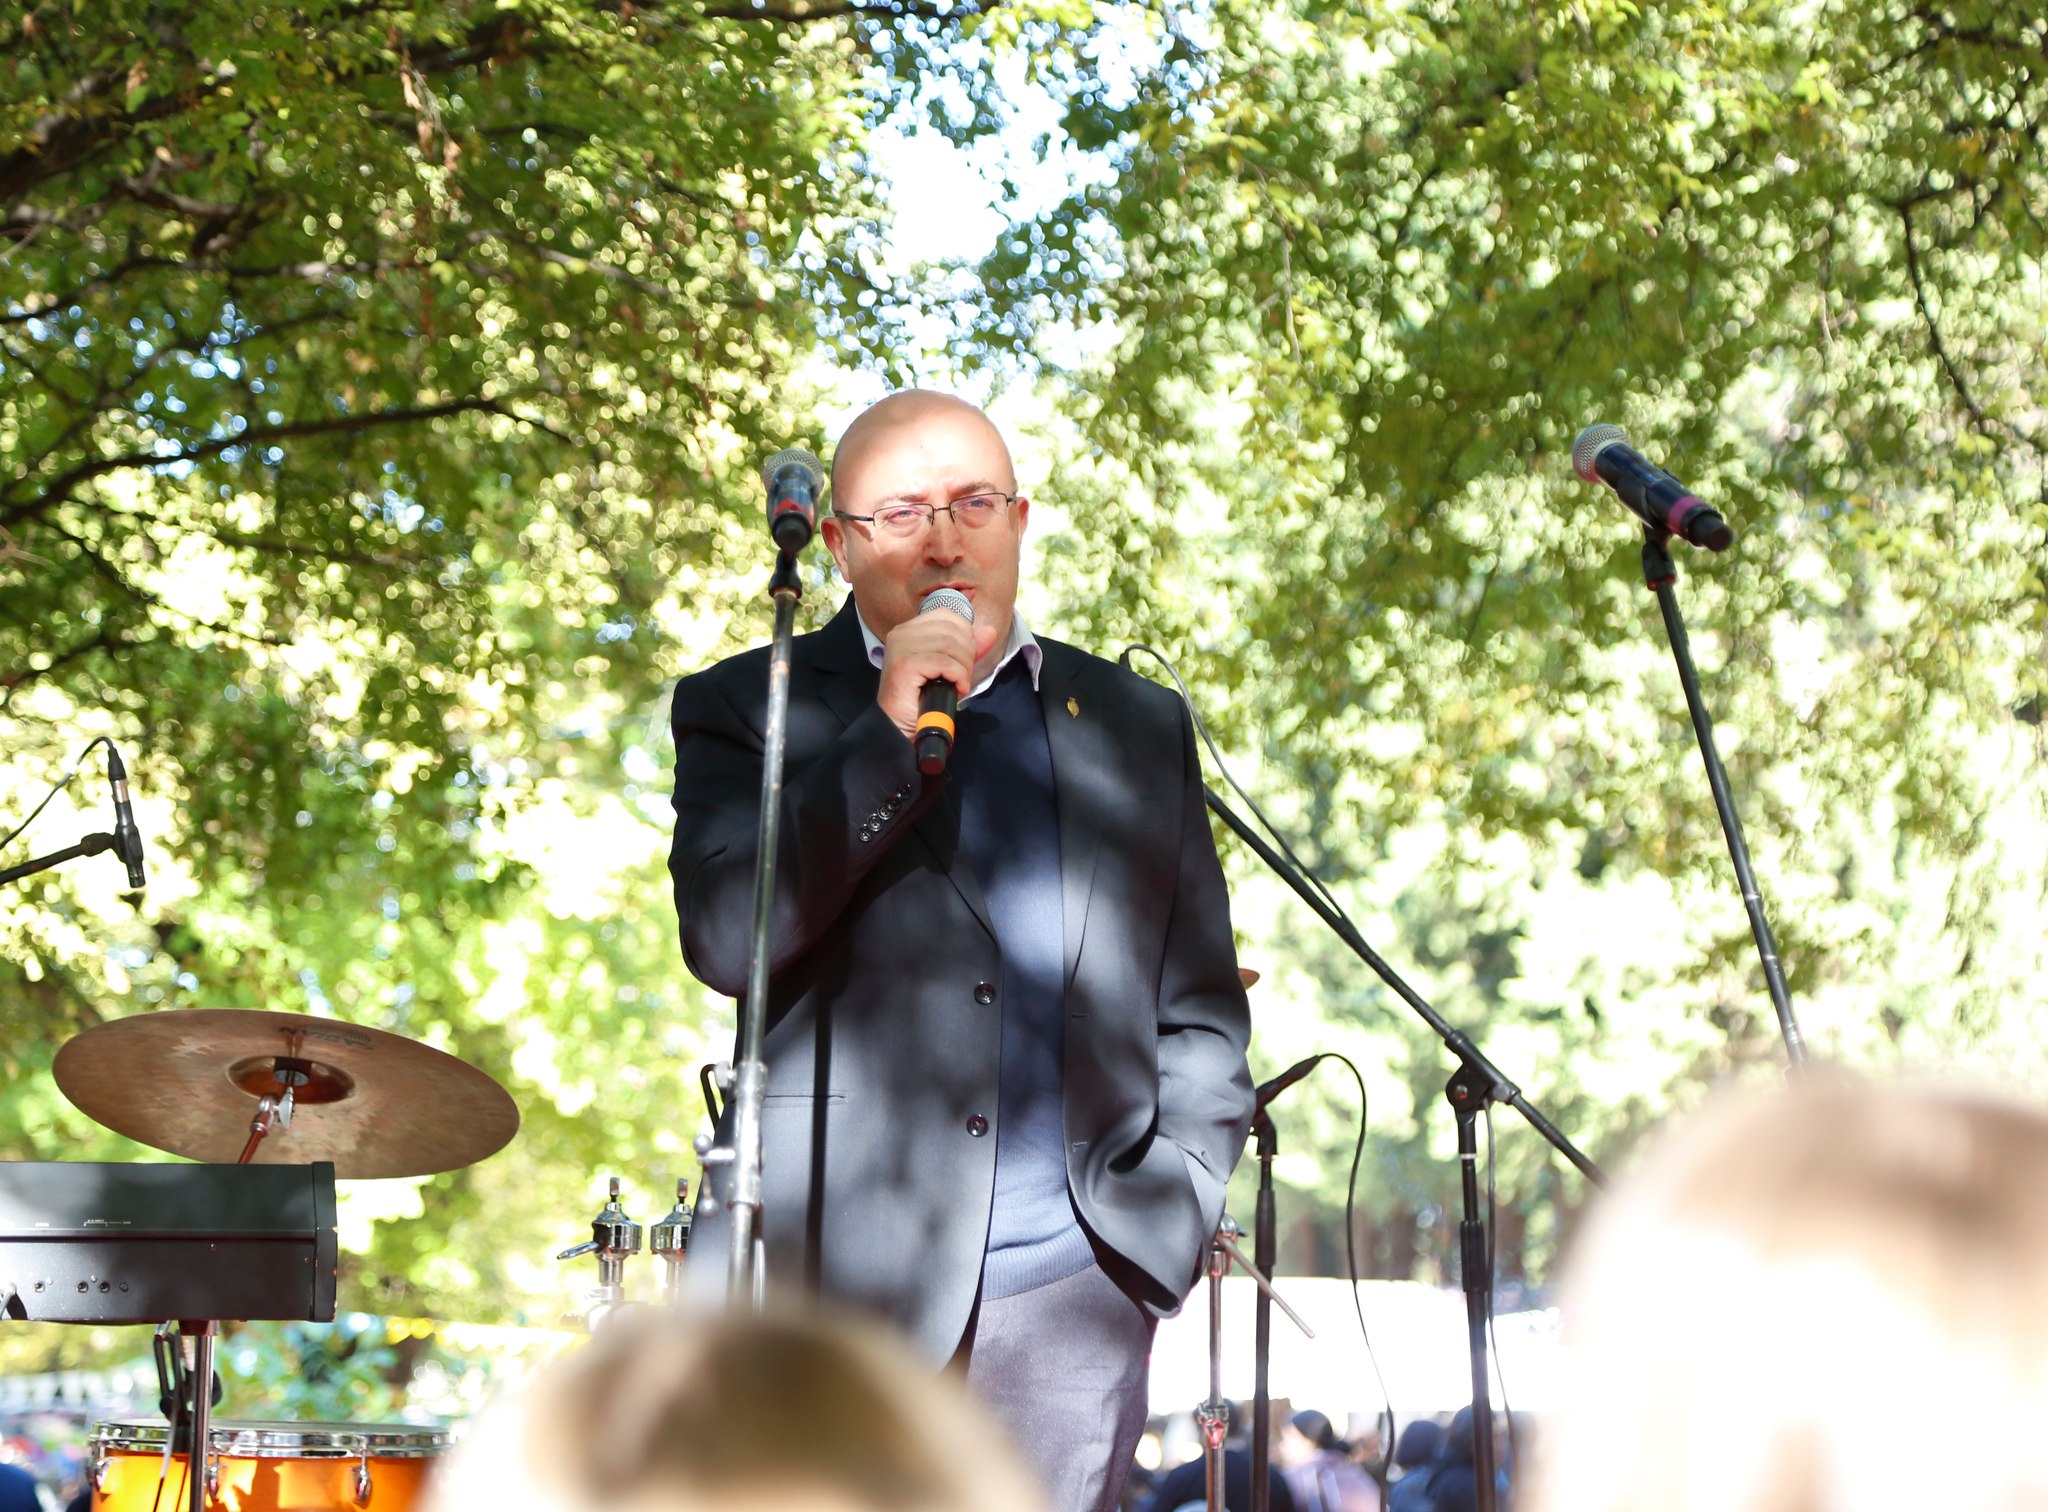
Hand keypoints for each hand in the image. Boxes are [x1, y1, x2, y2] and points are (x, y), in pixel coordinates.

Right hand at [877, 609, 974, 740]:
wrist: (899, 727)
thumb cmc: (921, 700)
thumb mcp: (950, 670)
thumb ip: (968, 649)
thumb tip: (990, 631)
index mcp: (909, 629)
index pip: (947, 615)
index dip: (965, 634)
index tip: (964, 659)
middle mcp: (902, 633)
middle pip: (952, 629)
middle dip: (967, 654)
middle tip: (963, 676)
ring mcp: (901, 647)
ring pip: (950, 644)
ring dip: (964, 667)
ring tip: (959, 684)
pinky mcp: (905, 664)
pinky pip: (945, 661)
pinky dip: (958, 676)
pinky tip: (957, 689)